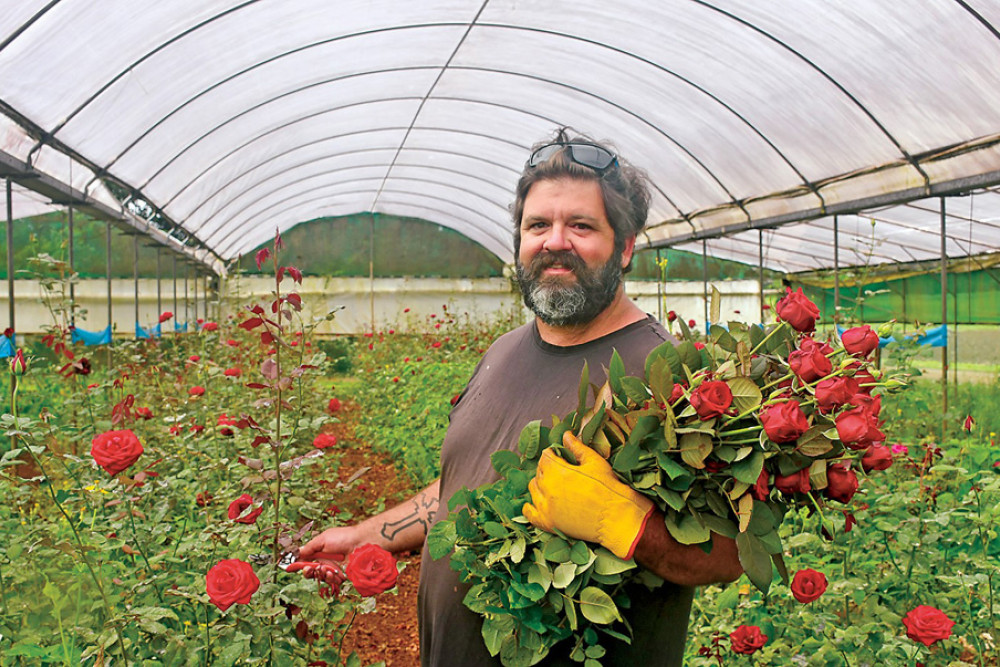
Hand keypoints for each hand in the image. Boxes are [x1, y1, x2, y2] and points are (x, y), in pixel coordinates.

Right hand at [297, 525, 364, 583]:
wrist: (361, 542)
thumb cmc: (343, 537)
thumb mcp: (323, 539)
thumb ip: (310, 547)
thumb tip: (297, 553)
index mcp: (320, 552)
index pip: (306, 561)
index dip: (299, 565)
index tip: (290, 568)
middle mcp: (326, 561)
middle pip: (312, 572)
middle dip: (309, 572)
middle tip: (309, 569)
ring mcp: (334, 569)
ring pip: (321, 578)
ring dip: (321, 575)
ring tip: (325, 569)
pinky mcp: (342, 576)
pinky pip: (332, 581)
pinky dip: (331, 578)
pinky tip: (333, 573)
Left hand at [523, 430, 653, 559]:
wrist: (616, 518)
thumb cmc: (608, 488)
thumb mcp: (595, 462)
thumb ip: (577, 447)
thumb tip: (566, 434)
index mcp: (558, 471)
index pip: (545, 457)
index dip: (553, 455)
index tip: (559, 456)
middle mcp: (548, 488)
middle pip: (539, 472)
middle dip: (547, 469)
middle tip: (559, 471)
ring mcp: (546, 507)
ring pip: (533, 490)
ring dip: (540, 485)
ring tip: (552, 485)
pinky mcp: (548, 523)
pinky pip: (530, 514)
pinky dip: (530, 508)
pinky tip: (536, 504)